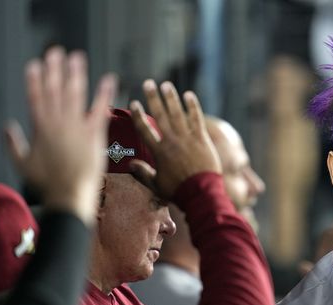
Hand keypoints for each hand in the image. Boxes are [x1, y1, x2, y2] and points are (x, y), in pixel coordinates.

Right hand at [5, 47, 116, 224]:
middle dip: (54, 69)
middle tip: (55, 52)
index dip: (35, 80)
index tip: (34, 64)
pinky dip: (105, 94)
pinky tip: (109, 79)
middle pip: (55, 90)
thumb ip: (13, 143)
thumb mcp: (22, 164)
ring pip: (75, 95)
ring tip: (77, 57)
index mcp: (41, 128)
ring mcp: (76, 128)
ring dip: (76, 74)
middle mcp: (58, 124)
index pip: (36, 97)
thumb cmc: (47, 184)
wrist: (70, 196)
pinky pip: (100, 110)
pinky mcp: (94, 135)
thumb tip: (7, 126)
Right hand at [130, 80, 221, 199]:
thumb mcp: (156, 184)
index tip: (134, 102)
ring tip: (166, 85)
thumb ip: (143, 173)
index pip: (144, 129)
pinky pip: (196, 119)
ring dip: (171, 98)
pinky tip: (189, 95)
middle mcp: (171, 141)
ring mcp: (187, 138)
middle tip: (148, 83)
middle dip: (153, 98)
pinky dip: (193, 106)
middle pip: (160, 115)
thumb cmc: (178, 191)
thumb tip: (130, 165)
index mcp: (159, 151)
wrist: (201, 193)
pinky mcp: (202, 139)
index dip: (138, 115)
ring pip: (178, 113)